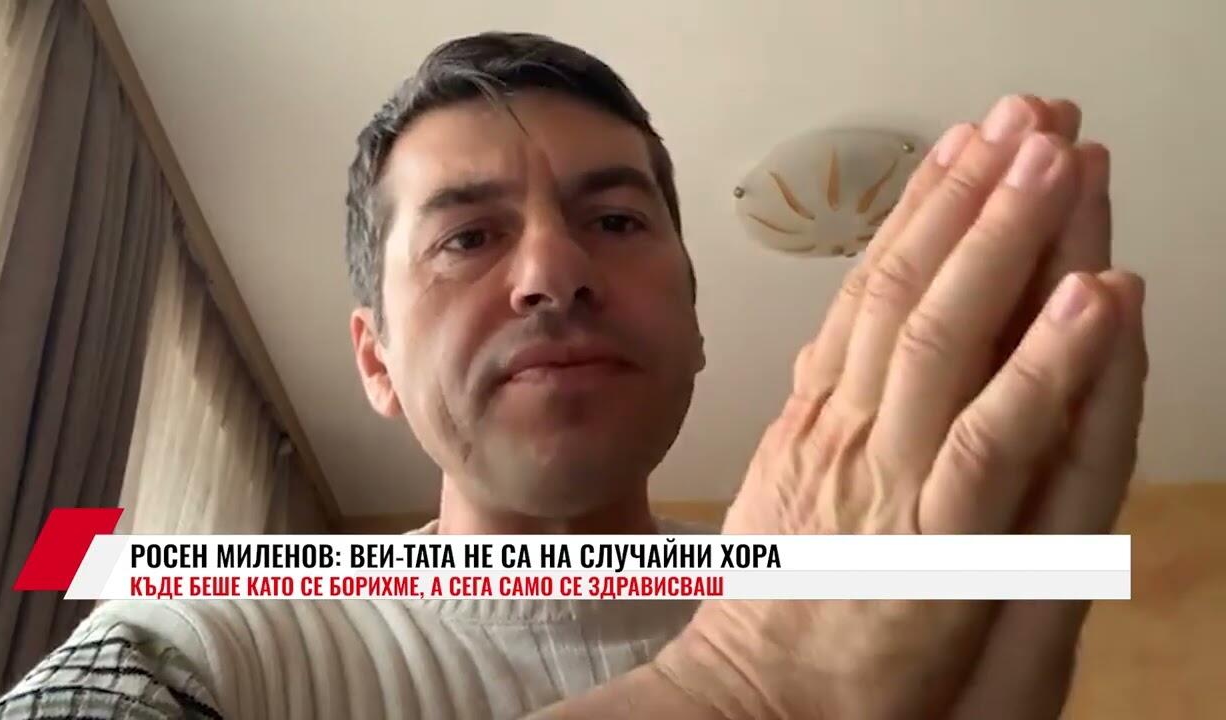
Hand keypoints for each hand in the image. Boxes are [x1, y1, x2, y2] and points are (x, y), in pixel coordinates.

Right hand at [653, 95, 1144, 718]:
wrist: (756, 693)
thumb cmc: (780, 598)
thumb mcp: (789, 482)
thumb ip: (825, 407)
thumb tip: (852, 335)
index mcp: (822, 412)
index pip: (873, 287)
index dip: (924, 206)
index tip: (964, 141)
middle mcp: (854, 425)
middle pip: (912, 287)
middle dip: (975, 192)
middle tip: (1028, 114)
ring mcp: (894, 475)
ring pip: (952, 338)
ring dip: (1010, 240)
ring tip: (1060, 159)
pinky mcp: (940, 540)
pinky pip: (997, 437)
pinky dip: (1047, 362)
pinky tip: (1097, 296)